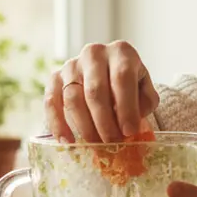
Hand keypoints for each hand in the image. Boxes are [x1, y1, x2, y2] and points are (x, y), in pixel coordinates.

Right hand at [45, 41, 159, 142]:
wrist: (108, 73)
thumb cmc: (130, 84)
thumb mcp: (145, 89)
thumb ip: (145, 102)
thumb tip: (132, 120)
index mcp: (121, 52)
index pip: (122, 78)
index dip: (126, 107)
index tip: (130, 131)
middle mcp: (94, 53)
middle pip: (95, 91)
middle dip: (105, 122)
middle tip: (113, 142)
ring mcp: (72, 65)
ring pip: (73, 98)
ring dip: (85, 126)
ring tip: (97, 144)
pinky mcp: (55, 77)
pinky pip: (51, 101)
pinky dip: (58, 124)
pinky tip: (67, 141)